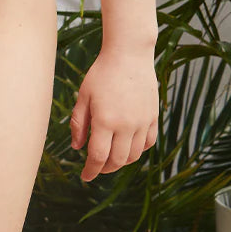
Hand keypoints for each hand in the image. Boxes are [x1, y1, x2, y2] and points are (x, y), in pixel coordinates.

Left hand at [70, 48, 158, 180]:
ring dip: (121, 162)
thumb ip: (78, 122)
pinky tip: (128, 145)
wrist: (129, 54)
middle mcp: (126, 125)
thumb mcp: (84, 95)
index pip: (98, 157)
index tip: (85, 177)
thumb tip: (77, 148)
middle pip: (117, 161)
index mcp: (105, 120)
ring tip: (111, 157)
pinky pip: (148, 143)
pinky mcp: (153, 117)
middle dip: (105, 168)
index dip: (90, 171)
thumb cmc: (101, 73)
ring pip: (134, 155)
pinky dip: (138, 150)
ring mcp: (142, 122)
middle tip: (96, 167)